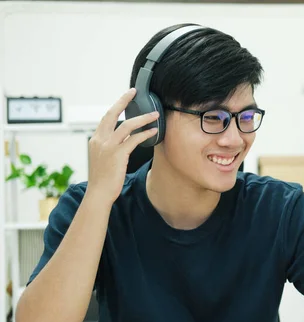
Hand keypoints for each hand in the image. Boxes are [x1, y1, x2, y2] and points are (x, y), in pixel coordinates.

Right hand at [87, 88, 158, 205]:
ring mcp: (108, 146)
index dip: (116, 106)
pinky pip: (134, 139)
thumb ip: (110, 146)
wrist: (99, 193)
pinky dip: (145, 134)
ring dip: (142, 118)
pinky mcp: (118, 154)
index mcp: (95, 139)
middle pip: (112, 113)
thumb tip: (125, 139)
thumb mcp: (102, 158)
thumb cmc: (103, 178)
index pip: (106, 118)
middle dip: (124, 100)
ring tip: (155, 114)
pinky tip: (154, 131)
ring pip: (127, 125)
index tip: (126, 97)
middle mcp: (100, 140)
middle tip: (134, 92)